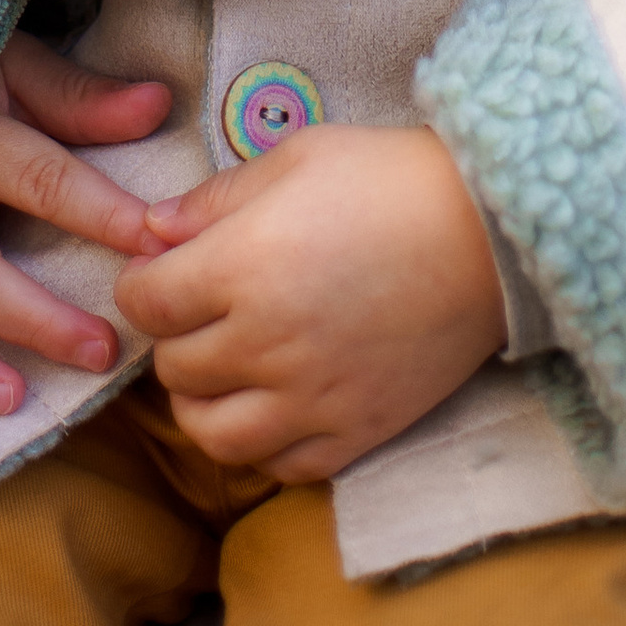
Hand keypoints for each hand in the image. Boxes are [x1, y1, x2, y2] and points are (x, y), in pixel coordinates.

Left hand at [115, 124, 505, 479]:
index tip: (156, 272)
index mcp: (243, 267)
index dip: (139, 285)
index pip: (147, 303)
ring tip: (220, 371)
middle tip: (195, 311)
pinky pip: (280, 467)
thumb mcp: (294, 159)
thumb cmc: (386, 179)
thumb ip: (214, 199)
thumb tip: (151, 228)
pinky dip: (262, 444)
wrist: (486, 233)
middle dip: (172, 338)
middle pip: (174, 369)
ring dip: (202, 404)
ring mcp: (311, 398)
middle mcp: (267, 342)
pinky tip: (271, 405)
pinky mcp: (355, 433)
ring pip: (214, 435)